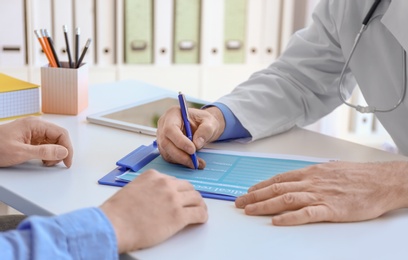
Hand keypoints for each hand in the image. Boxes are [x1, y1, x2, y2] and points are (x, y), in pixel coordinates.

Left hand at [0, 117, 72, 167]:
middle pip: (58, 137)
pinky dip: (47, 153)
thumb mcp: (21, 152)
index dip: (67, 148)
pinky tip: (42, 160)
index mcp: (35, 124)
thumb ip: (44, 151)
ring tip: (46, 162)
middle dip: (61, 151)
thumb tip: (63, 151)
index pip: (61, 133)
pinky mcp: (29, 139)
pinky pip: (45, 144)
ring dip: (54, 153)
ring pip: (53, 141)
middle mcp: (36, 126)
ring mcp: (33, 132)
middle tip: (57, 163)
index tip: (67, 161)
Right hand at [100, 169, 207, 252]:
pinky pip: (198, 213)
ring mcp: (173, 199)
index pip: (173, 180)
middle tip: (192, 203)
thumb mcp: (132, 189)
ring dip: (199, 205)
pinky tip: (201, 219)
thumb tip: (155, 197)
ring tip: (199, 210)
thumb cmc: (117, 212)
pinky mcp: (179, 216)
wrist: (114, 225)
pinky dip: (202, 216)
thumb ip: (147, 189)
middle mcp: (165, 184)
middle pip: (187, 187)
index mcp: (154, 176)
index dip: (177, 190)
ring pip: (196, 198)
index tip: (180, 196)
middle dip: (190, 195)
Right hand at [156, 106, 224, 168]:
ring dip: (181, 160)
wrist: (202, 126)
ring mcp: (162, 136)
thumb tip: (197, 144)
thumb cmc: (204, 121)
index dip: (180, 141)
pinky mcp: (165, 147)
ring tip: (196, 164)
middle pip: (166, 143)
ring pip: (166, 152)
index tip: (192, 150)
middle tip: (194, 162)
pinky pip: (169, 157)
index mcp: (172, 114)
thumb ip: (205, 131)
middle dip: (180, 155)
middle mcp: (164, 125)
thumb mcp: (210, 122)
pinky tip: (192, 163)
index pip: (170, 129)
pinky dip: (180, 162)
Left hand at [235, 161, 407, 225]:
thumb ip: (313, 176)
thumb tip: (299, 180)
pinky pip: (306, 214)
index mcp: (310, 173)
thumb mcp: (330, 170)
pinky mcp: (331, 209)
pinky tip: (277, 221)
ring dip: (265, 205)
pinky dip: (290, 218)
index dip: (261, 186)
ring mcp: (320, 195)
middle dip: (255, 196)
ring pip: (286, 199)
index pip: (279, 179)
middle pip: (277, 189)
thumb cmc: (358, 176)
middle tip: (240, 203)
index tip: (248, 191)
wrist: (381, 181)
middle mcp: (311, 182)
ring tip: (250, 211)